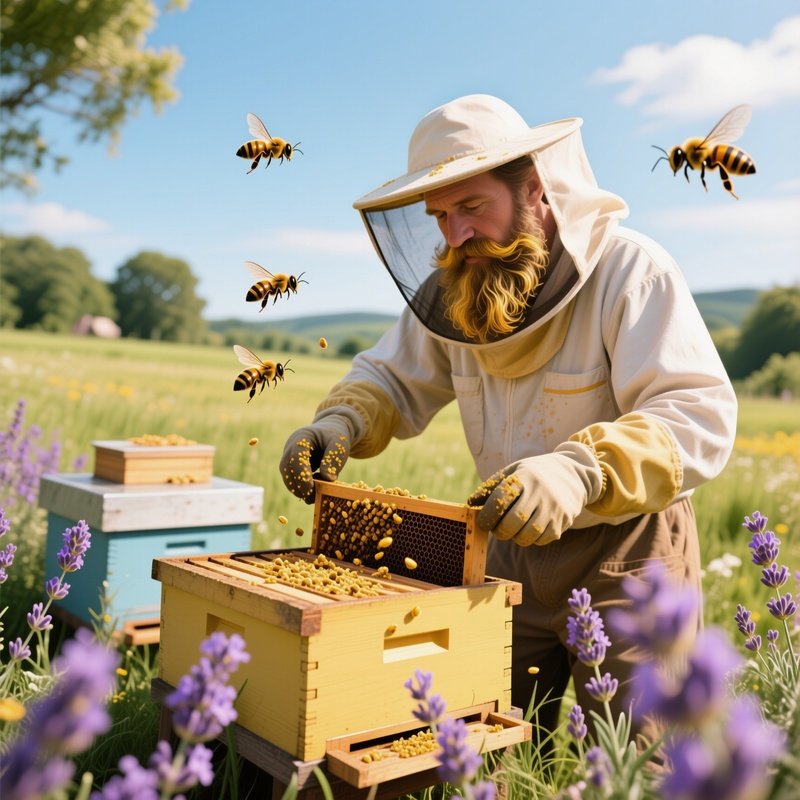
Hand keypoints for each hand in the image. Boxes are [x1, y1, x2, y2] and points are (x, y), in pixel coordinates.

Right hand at [280, 414, 354, 502]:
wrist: (330, 431)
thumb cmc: (335, 437)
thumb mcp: (339, 445)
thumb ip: (333, 459)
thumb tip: (327, 479)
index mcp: (301, 437)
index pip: (296, 457)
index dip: (301, 473)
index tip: (310, 488)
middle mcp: (290, 446)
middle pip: (287, 468)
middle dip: (297, 485)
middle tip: (310, 499)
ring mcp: (288, 455)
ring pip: (286, 475)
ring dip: (296, 488)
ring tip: (311, 498)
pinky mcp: (291, 464)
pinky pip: (291, 478)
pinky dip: (299, 487)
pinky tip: (311, 492)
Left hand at [467, 442, 603, 545]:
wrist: (571, 475)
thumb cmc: (533, 475)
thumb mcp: (513, 472)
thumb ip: (490, 486)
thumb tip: (470, 503)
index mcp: (524, 477)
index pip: (500, 500)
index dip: (487, 515)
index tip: (482, 523)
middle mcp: (540, 492)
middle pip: (513, 522)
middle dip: (500, 531)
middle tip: (497, 530)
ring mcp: (553, 508)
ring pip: (528, 535)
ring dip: (515, 538)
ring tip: (514, 530)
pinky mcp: (563, 521)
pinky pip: (542, 540)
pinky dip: (532, 540)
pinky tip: (530, 530)